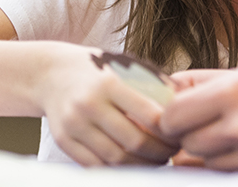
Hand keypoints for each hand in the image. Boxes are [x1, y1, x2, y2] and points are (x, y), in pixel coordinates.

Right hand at [36, 44, 178, 165]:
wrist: (52, 74)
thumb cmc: (99, 70)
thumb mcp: (126, 65)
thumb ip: (155, 83)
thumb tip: (185, 104)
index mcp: (110, 82)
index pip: (150, 115)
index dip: (170, 131)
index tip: (181, 134)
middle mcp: (89, 103)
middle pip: (134, 141)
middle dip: (160, 153)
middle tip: (172, 153)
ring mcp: (73, 124)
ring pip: (115, 159)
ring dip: (142, 166)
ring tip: (156, 160)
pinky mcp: (62, 140)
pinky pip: (95, 166)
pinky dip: (117, 170)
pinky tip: (132, 165)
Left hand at [162, 51, 237, 169]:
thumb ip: (218, 78)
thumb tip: (179, 83)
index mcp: (236, 94)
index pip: (173, 115)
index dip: (172, 111)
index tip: (181, 105)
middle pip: (185, 142)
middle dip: (188, 130)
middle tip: (204, 116)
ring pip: (206, 162)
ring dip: (208, 148)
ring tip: (231, 128)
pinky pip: (231, 172)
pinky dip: (228, 161)